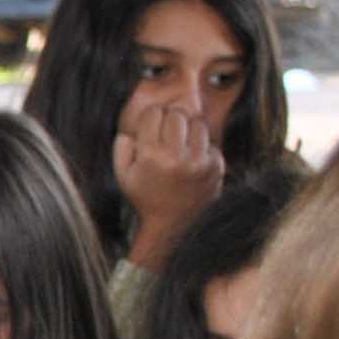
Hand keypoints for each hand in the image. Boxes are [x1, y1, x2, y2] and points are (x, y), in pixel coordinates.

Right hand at [113, 99, 224, 270]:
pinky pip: (211, 143)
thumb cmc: (144, 197)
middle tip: (166, 133)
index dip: (150, 118)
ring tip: (181, 146)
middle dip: (170, 120)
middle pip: (177, 115)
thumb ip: (121, 148)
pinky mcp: (217, 167)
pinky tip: (193, 161)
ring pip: (197, 124)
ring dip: (189, 131)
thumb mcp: (123, 176)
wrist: (172, 225)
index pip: (153, 113)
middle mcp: (177, 157)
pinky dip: (202, 148)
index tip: (150, 126)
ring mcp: (200, 162)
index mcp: (151, 156)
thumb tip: (130, 129)